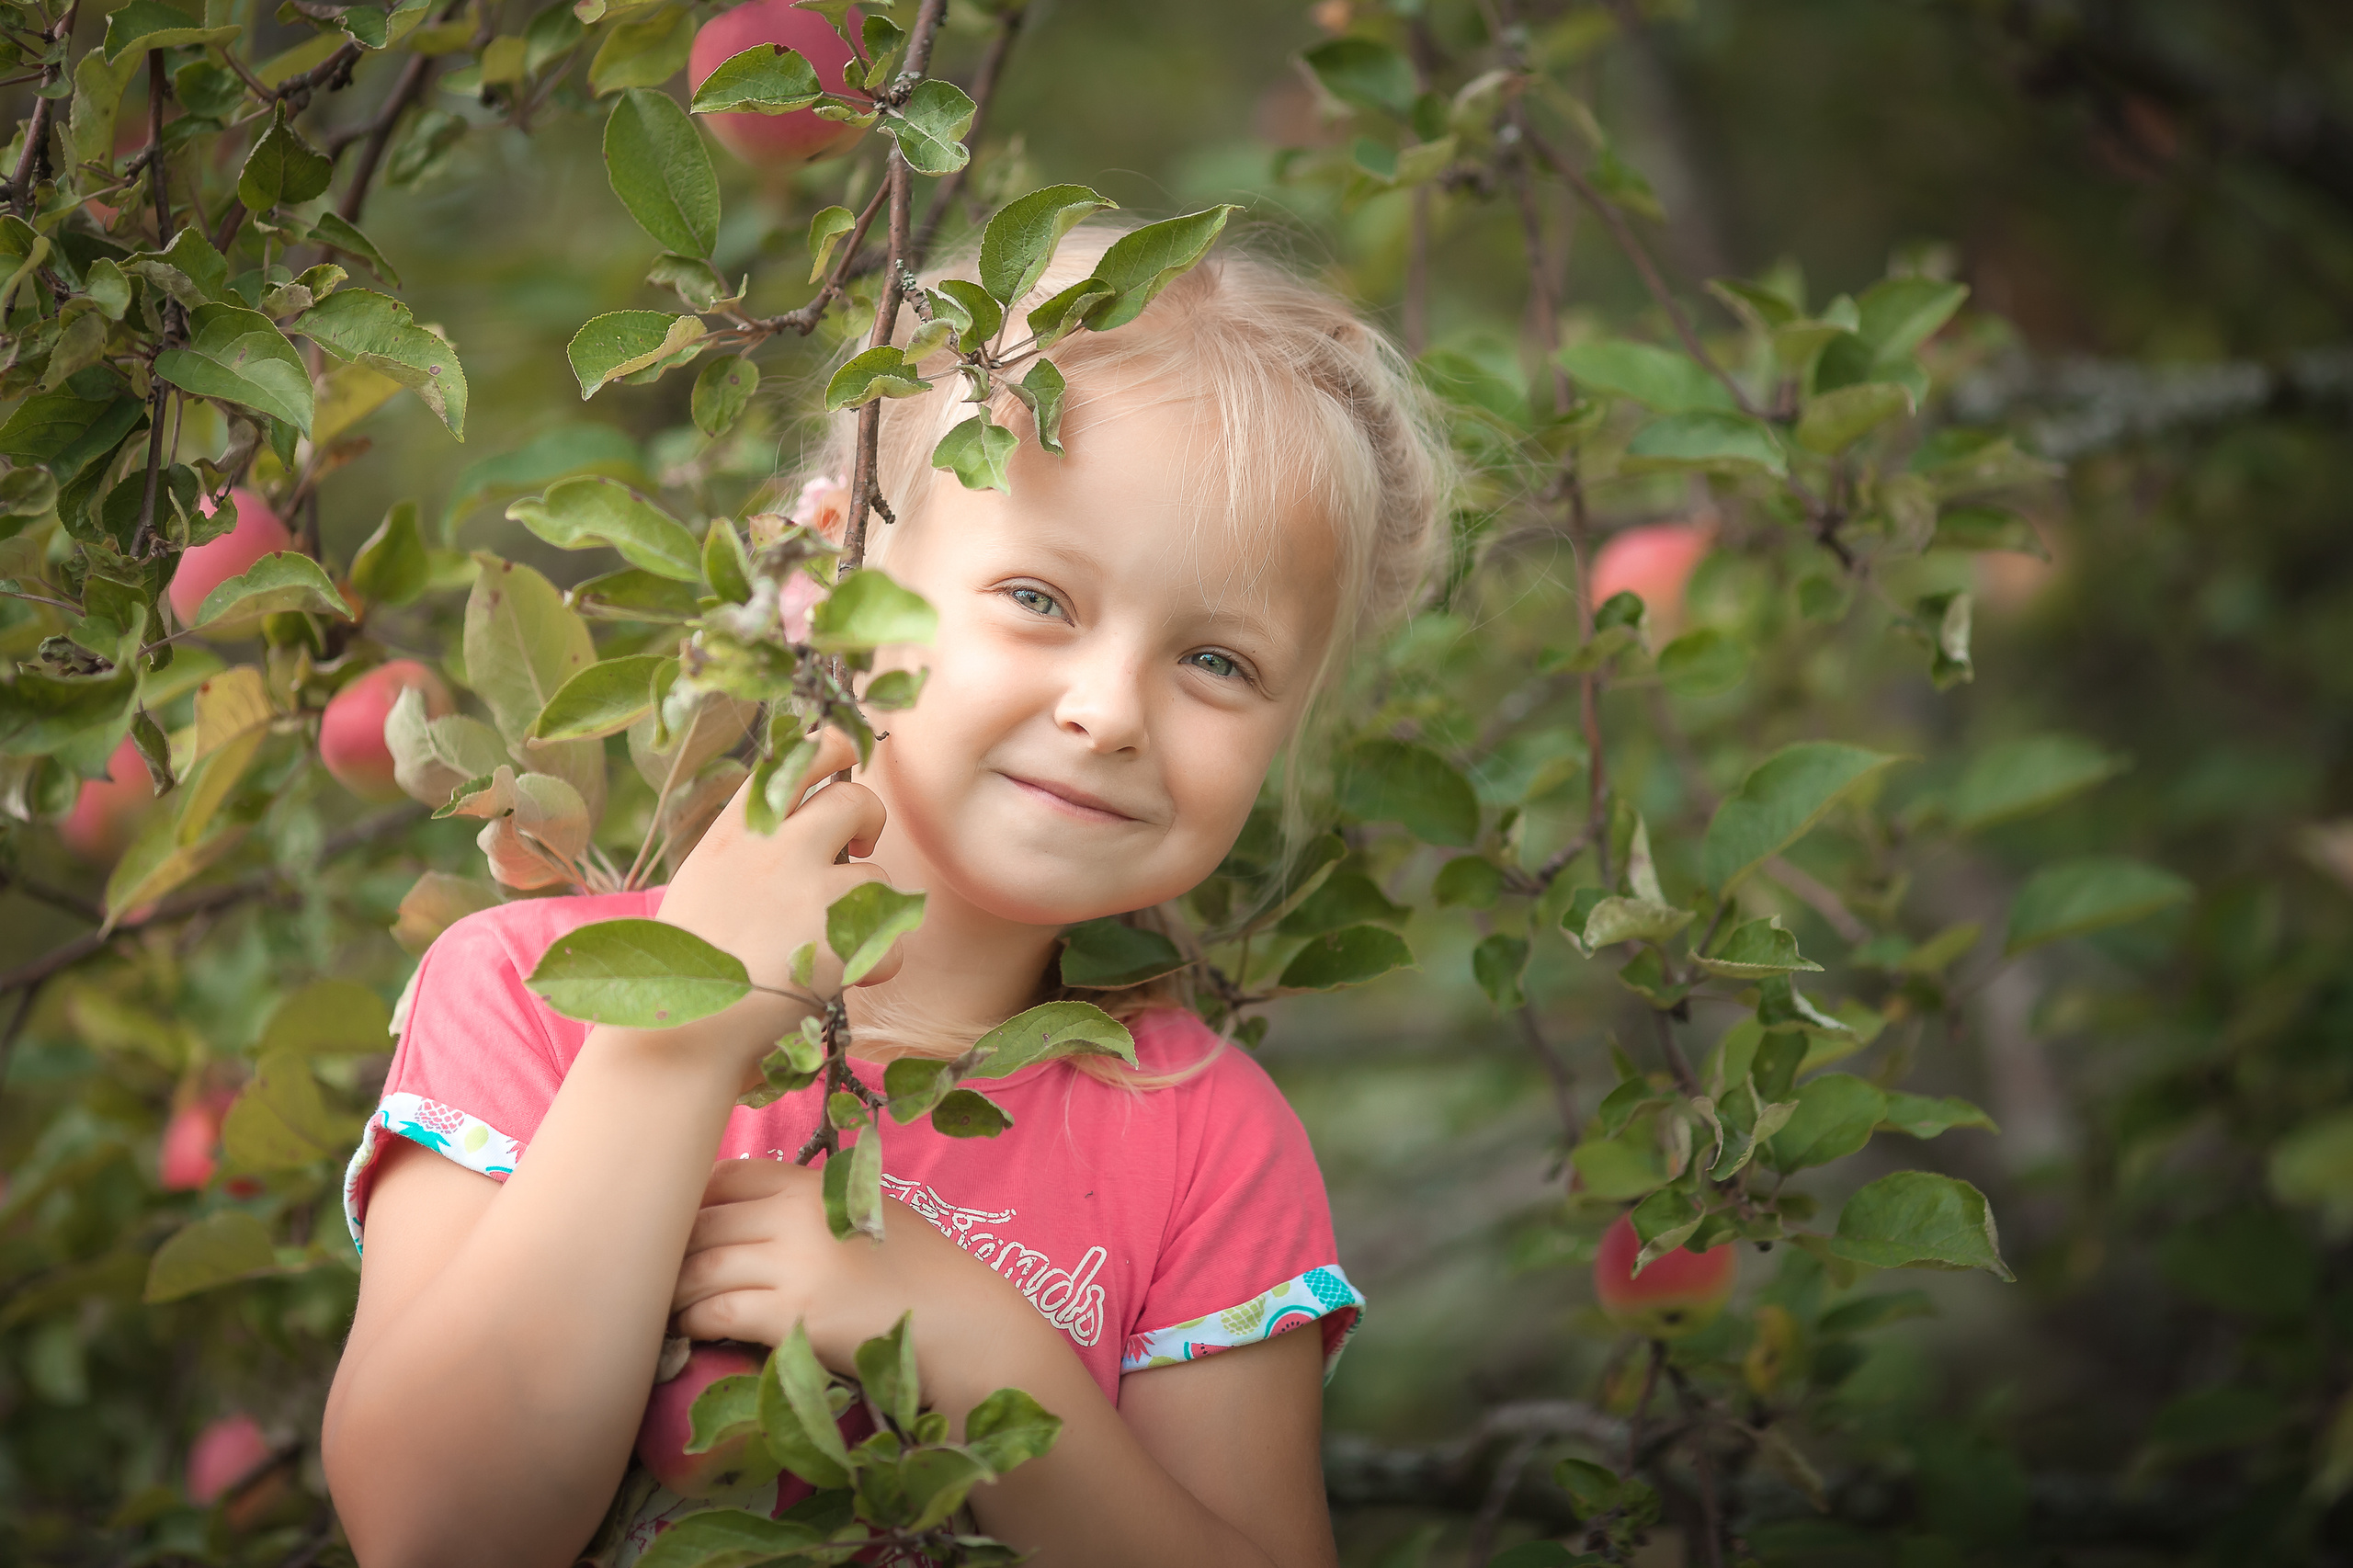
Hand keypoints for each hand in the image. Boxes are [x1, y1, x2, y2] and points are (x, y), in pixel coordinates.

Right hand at [657, 728, 906, 1058]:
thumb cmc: (684, 965)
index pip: (802, 756)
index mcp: (737, 829)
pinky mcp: (842, 942)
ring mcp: (812, 892)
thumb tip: (804, 819)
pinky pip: (890, 939)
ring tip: (823, 941)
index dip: (837, 750)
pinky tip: (839, 981)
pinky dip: (876, 963)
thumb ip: (751, 846)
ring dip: (864, 910)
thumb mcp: (704, 881)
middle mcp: (778, 848)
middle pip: (857, 801)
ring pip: (877, 877)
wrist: (679, 1033)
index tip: (850, 759)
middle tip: (859, 848)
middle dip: (868, 821)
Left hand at [670, 1158, 998, 1382]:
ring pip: (700, 1267)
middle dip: (669, 1248)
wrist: (961, 1322)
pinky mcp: (793, 1316)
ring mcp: (795, 1265)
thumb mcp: (865, 1212)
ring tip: (659, 1305)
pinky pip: (718, 1312)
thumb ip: (812, 1206)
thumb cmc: (918, 1270)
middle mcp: (798, 1215)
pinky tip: (688, 1330)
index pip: (728, 1176)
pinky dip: (694, 1320)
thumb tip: (750, 1216)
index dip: (693, 1201)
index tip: (677, 1227)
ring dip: (672, 1289)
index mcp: (815, 1184)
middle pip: (704, 1221)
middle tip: (647, 1272)